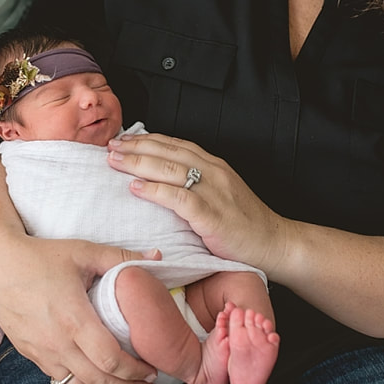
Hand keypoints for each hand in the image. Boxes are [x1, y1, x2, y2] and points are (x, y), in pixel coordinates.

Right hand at [0, 152, 157, 383]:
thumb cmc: (40, 255)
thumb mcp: (84, 251)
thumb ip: (122, 258)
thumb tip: (160, 256)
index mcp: (74, 319)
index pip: (111, 360)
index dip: (135, 372)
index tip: (153, 370)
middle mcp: (57, 342)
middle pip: (98, 381)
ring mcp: (41, 351)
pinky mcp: (29, 353)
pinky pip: (60, 379)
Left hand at [106, 132, 288, 276]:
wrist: (275, 243)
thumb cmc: (244, 223)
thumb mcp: (219, 194)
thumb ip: (195, 184)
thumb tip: (160, 180)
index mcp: (214, 165)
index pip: (173, 144)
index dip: (145, 139)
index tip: (121, 139)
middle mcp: (213, 172)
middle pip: (167, 152)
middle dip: (134, 147)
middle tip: (109, 147)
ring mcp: (214, 192)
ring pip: (169, 169)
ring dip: (137, 163)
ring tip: (114, 162)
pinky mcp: (212, 215)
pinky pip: (178, 198)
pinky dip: (155, 190)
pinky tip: (136, 188)